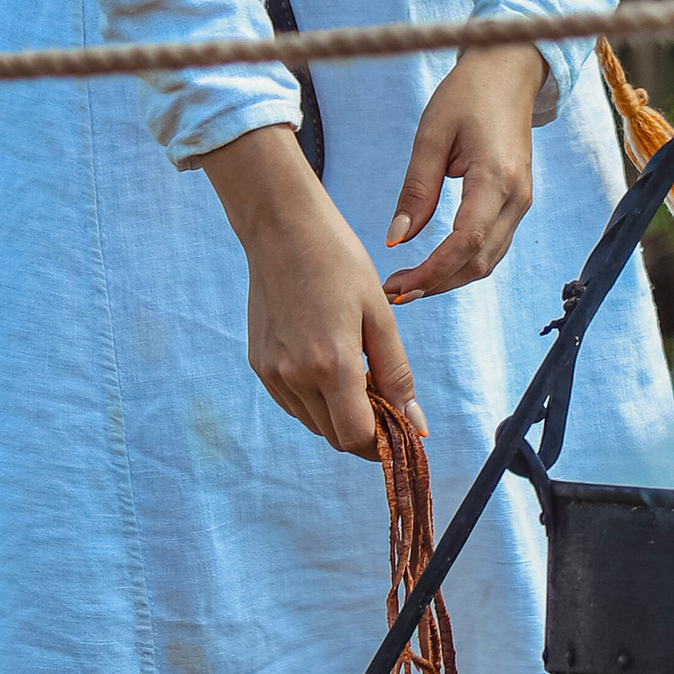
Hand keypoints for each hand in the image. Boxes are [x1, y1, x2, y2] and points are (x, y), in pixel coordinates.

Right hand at [199, 124, 420, 460]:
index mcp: (332, 365)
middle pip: (334, 436)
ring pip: (313, 422)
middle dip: (364, 430)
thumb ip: (397, 375)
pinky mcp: (257, 364)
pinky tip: (330, 367)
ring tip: (358, 377)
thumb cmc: (339, 262)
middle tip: (385, 399)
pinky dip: (315, 400)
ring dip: (339, 415)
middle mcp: (296, 377)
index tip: (400, 431)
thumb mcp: (380, 316)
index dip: (382, 445)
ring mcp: (272, 372)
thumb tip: (416, 425)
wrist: (282, 228)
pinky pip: (291, 403)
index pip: (356, 438)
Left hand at [384, 43, 544, 303]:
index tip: (397, 284)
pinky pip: (493, 245)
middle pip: (479, 261)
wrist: (510, 72)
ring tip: (407, 285)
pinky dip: (463, 263)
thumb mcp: (431, 135)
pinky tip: (434, 266)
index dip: (432, 272)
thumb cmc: (468, 94)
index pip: (466, 242)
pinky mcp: (517, 201)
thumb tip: (396, 238)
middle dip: (437, 284)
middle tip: (393, 292)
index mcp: (496, 178)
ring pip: (488, 260)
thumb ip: (417, 190)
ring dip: (449, 279)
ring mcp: (522, 201)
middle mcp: (517, 197)